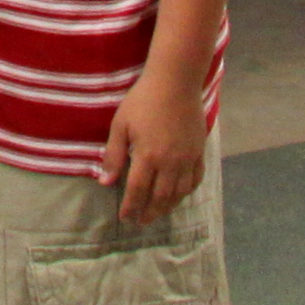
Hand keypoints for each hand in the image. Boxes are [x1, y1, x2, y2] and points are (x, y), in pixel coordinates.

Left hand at [101, 69, 207, 224]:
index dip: (131, 207)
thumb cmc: (143, 101)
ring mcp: (187, 159)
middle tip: (141, 222)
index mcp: (147, 157)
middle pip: (160, 197)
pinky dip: (187, 192)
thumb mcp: (120, 125)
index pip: (137, 191)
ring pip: (179, 193)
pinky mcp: (199, 152)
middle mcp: (169, 163)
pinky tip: (180, 195)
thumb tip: (105, 183)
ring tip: (158, 213)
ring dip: (168, 207)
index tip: (125, 218)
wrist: (175, 83)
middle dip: (149, 212)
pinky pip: (196, 180)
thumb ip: (114, 155)